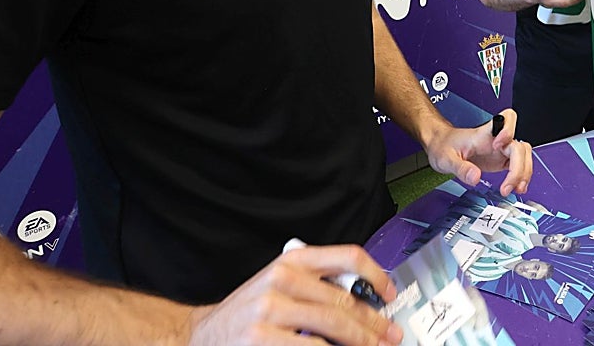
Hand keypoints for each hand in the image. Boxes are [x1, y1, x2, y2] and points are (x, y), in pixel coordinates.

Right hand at [187, 244, 400, 345]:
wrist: (203, 335)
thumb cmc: (248, 312)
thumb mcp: (280, 284)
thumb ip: (317, 285)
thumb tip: (364, 300)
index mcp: (292, 260)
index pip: (347, 256)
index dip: (376, 275)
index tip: (390, 293)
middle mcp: (282, 279)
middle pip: (345, 299)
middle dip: (374, 322)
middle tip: (390, 334)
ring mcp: (270, 310)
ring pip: (332, 325)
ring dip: (361, 341)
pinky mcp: (262, 339)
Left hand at [423, 107, 532, 196]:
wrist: (441, 145)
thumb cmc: (444, 145)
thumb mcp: (446, 158)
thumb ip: (461, 168)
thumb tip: (476, 178)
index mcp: (484, 134)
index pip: (506, 119)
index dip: (508, 131)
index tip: (499, 146)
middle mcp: (496, 139)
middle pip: (520, 147)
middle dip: (519, 168)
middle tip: (506, 186)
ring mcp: (501, 150)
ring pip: (524, 156)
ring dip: (524, 173)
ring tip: (516, 189)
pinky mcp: (501, 159)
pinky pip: (519, 165)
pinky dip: (521, 177)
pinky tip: (516, 187)